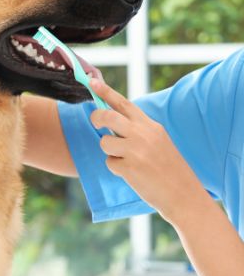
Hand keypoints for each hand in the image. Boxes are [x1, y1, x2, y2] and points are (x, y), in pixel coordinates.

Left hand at [89, 78, 206, 222]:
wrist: (184, 194)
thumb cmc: (168, 168)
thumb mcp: (158, 141)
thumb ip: (138, 130)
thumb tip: (110, 121)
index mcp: (150, 125)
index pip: (123, 103)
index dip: (105, 91)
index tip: (91, 81)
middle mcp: (143, 134)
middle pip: (107, 116)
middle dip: (96, 118)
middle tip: (96, 124)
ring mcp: (136, 150)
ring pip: (104, 142)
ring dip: (110, 152)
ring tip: (127, 160)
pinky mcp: (130, 167)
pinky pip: (109, 163)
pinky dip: (116, 169)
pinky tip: (133, 174)